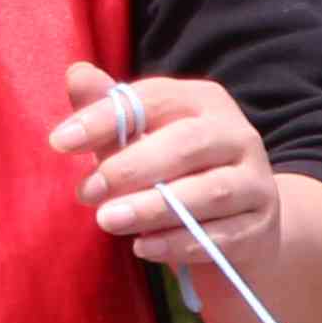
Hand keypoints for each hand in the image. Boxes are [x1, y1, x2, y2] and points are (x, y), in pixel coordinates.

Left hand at [54, 65, 283, 287]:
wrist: (238, 223)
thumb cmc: (177, 173)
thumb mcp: (141, 138)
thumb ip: (110, 111)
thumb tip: (77, 75)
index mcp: (205, 102)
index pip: (151, 100)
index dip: (104, 118)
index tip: (59, 142)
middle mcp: (238, 135)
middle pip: (187, 145)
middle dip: (131, 168)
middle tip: (88, 192)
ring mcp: (257, 182)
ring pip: (208, 193)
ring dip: (154, 208)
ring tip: (108, 221)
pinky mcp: (261, 226)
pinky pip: (221, 236)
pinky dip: (178, 243)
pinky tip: (143, 247)